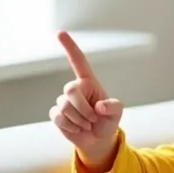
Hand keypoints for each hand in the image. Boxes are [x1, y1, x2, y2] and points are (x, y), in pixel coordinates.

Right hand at [49, 31, 123, 172]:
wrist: (97, 139)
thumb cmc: (107, 121)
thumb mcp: (117, 113)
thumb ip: (113, 107)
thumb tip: (99, 106)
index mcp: (89, 82)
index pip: (78, 61)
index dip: (70, 46)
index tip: (60, 32)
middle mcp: (75, 89)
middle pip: (70, 89)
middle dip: (83, 108)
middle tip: (93, 119)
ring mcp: (64, 101)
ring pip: (65, 107)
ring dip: (79, 120)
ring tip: (86, 124)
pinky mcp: (56, 114)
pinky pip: (59, 118)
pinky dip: (71, 126)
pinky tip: (77, 128)